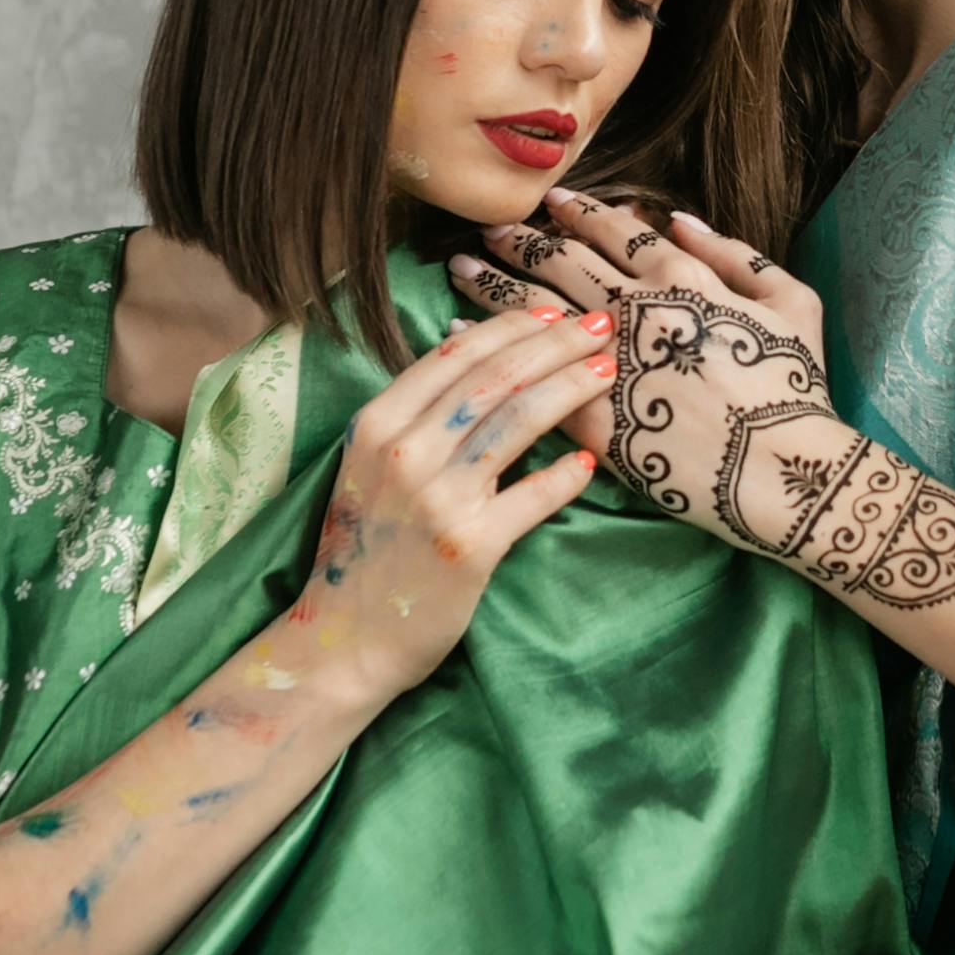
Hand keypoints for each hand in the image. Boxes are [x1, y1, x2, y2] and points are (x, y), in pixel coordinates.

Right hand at [281, 302, 615, 711]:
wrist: (345, 641)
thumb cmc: (365, 550)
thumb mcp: (369, 469)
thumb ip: (413, 419)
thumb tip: (475, 361)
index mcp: (376, 424)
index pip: (455, 354)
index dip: (511, 326)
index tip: (554, 313)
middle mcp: (403, 452)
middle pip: (496, 376)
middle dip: (556, 344)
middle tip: (602, 327)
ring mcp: (437, 498)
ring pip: (519, 421)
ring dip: (572, 388)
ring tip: (609, 372)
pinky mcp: (470, 546)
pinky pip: (533, 496)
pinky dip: (566, 475)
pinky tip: (589, 463)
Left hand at [456, 189, 835, 534]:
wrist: (785, 469)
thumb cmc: (797, 389)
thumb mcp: (793, 302)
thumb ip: (736, 256)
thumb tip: (681, 221)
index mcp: (681, 278)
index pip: (615, 230)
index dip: (579, 211)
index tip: (550, 201)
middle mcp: (634, 309)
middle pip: (560, 261)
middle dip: (518, 240)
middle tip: (487, 229)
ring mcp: (607, 361)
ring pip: (532, 308)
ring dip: (491, 281)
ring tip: (459, 266)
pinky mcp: (591, 415)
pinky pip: (525, 374)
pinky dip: (488, 347)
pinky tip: (458, 333)